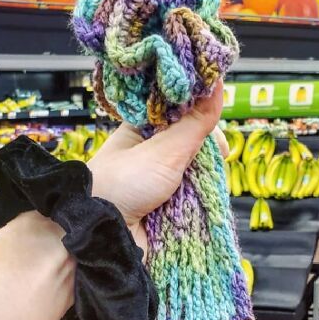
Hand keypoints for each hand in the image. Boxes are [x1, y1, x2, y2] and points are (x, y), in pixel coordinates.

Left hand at [88, 80, 227, 253]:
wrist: (101, 237)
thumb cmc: (121, 186)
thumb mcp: (163, 150)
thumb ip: (195, 122)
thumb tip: (216, 83)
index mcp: (143, 131)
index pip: (183, 115)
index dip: (204, 120)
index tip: (217, 134)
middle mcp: (152, 155)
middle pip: (194, 147)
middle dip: (208, 156)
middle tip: (216, 164)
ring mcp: (160, 184)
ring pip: (198, 176)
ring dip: (206, 182)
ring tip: (208, 189)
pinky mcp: (166, 210)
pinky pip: (194, 201)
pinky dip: (202, 203)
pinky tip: (205, 205)